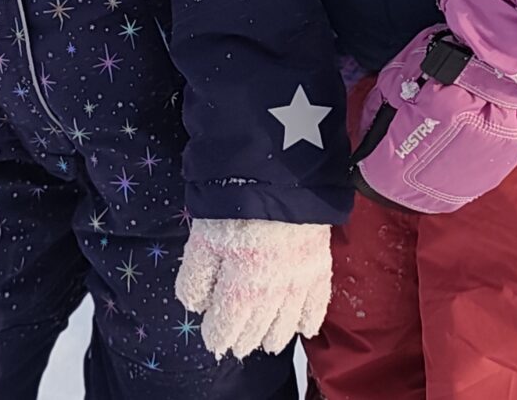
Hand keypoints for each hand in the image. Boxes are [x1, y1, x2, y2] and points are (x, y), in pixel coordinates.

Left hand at [175, 217, 331, 359]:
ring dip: (275, 336)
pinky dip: (310, 320)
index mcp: (243, 287)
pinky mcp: (320, 262)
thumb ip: (196, 277)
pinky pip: (318, 302)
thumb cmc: (234, 202)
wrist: (280, 170)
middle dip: (245, 339)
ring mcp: (300, 278)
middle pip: (258, 327)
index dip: (218, 336)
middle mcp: (274, 291)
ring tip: (267, 343)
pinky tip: (304, 329)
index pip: (228, 326)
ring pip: (287, 322)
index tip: (214, 341)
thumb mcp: (202, 238)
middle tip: (238, 346)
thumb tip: (198, 306)